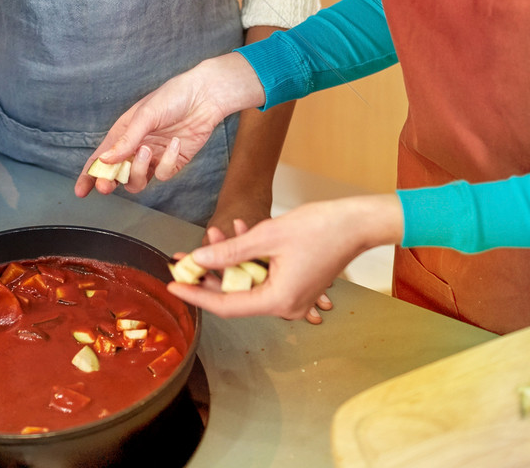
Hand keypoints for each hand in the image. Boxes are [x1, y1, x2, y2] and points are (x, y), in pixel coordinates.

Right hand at [74, 53, 264, 199]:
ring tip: (147, 151)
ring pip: (137, 180)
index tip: (80, 191)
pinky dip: (168, 162)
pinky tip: (175, 143)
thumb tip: (104, 161)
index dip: (90, 175)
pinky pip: (163, 174)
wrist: (205, 97)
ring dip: (138, 170)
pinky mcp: (172, 163)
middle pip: (117, 175)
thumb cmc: (172, 97)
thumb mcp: (145, 115)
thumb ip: (125, 140)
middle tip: (107, 186)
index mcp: (123, 133)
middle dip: (110, 182)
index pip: (101, 158)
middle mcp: (136, 148)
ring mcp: (154, 157)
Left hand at [168, 195, 403, 322]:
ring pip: (250, 280)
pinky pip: (265, 274)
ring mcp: (293, 297)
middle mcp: (285, 306)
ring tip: (217, 231)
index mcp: (277, 301)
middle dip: (212, 271)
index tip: (172, 284)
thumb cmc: (319, 228)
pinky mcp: (298, 284)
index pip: (225, 305)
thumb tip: (198, 259)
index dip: (196, 293)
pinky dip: (252, 256)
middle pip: (237, 293)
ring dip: (232, 258)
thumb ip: (230, 251)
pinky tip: (242, 228)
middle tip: (186, 254)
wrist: (357, 223)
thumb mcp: (267, 236)